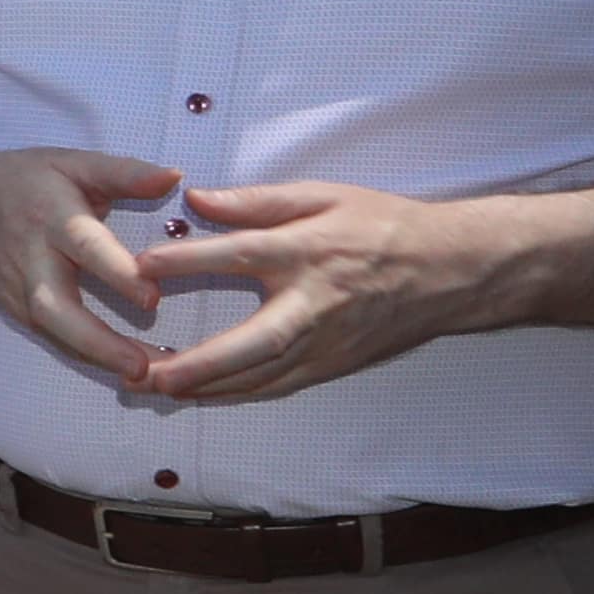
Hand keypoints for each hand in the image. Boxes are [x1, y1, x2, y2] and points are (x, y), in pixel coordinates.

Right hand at [0, 139, 181, 387]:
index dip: (116, 273)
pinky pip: (52, 337)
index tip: (152, 299)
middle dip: (97, 341)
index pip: (84, 246)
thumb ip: (123, 172)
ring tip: (145, 376)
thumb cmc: (26, 180)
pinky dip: (87, 355)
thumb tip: (175, 178)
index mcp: (50, 216)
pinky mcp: (15, 309)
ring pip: (52, 332)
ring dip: (97, 357)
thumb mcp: (71, 162)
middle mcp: (30, 258)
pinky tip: (125, 367)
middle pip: (54, 308)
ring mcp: (17, 289)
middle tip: (141, 366)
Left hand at [123, 179, 519, 402]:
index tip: (141, 265)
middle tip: (149, 374)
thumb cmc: (384, 226)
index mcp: (309, 252)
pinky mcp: (334, 365)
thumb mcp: (324, 196)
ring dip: (209, 388)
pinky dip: (238, 395)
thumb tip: (196, 198)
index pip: (240, 254)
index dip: (189, 260)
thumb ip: (258, 201)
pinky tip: (201, 397)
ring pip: (263, 376)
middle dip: (201, 363)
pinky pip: (279, 386)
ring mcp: (327, 342)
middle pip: (253, 341)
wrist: (452, 270)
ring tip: (156, 390)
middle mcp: (315, 304)